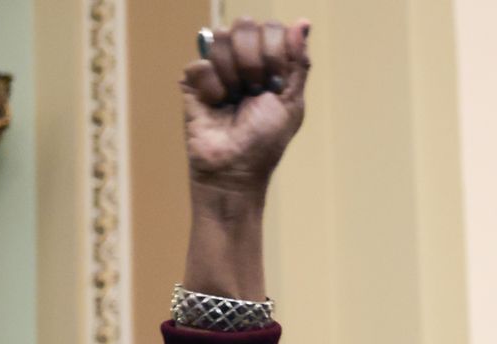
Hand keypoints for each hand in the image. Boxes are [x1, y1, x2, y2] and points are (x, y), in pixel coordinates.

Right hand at [180, 17, 311, 198]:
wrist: (235, 168)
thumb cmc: (265, 140)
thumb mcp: (291, 100)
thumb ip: (298, 61)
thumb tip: (303, 23)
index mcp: (270, 60)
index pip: (270, 27)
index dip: (274, 52)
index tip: (275, 83)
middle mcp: (243, 58)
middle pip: (244, 25)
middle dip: (254, 61)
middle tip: (255, 90)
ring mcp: (217, 66)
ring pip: (220, 39)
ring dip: (233, 77)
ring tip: (235, 100)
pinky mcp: (193, 79)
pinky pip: (200, 64)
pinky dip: (212, 89)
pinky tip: (216, 105)